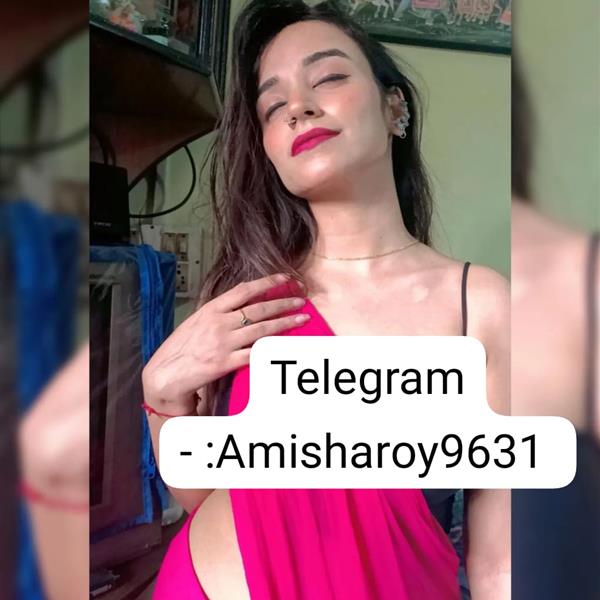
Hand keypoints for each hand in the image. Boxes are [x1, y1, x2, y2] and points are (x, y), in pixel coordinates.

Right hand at [142, 274, 309, 415]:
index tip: (284, 279)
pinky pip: (254, 354)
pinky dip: (270, 349)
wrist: (164, 375)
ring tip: (301, 319)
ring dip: (285, 323)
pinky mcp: (225, 363)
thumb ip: (218, 314)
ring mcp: (223, 343)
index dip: (267, 282)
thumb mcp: (196, 322)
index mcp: (211, 309)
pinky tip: (284, 345)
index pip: (244, 290)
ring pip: (262, 329)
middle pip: (259, 308)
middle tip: (301, 300)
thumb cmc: (179, 349)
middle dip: (283, 303)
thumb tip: (241, 306)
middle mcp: (219, 322)